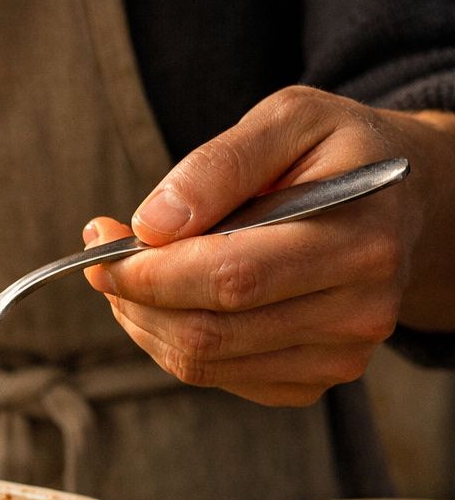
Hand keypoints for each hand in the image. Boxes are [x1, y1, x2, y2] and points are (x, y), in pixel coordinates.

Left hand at [83, 86, 454, 405]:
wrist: (399, 201)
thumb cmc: (336, 153)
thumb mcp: (290, 120)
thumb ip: (219, 164)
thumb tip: (153, 223)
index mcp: (360, 238)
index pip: (229, 276)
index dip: (147, 269)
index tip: (101, 240)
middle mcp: (360, 309)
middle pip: (207, 331)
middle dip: (135, 295)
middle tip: (105, 257)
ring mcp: (341, 355)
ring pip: (201, 361)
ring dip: (144, 320)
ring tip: (134, 273)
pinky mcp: (315, 380)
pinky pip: (215, 377)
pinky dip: (172, 342)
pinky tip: (174, 300)